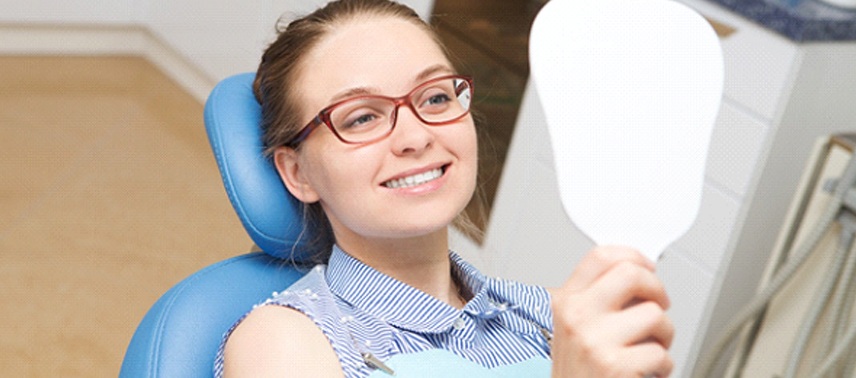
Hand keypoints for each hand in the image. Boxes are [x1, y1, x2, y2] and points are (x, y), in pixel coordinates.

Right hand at [550, 246, 673, 376]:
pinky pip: (660, 353)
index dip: (634, 256)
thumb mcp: (575, 329)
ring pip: (655, 315)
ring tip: (649, 349)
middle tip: (658, 306)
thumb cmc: (580, 373)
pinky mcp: (614, 366)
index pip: (601, 257)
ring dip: (664, 336)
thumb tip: (639, 274)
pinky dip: (663, 367)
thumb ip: (598, 300)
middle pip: (632, 274)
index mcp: (565, 302)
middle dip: (657, 290)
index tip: (647, 267)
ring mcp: (594, 340)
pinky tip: (646, 373)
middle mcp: (576, 316)